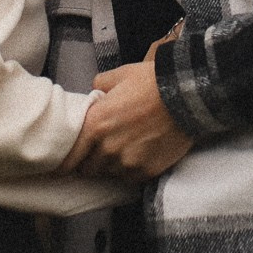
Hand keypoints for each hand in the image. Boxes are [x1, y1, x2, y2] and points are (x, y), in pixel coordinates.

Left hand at [66, 30, 194, 180]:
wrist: (186, 96)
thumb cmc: (151, 82)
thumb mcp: (119, 75)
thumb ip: (99, 85)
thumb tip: (95, 92)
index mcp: (95, 125)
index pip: (69, 157)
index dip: (66, 161)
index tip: (67, 162)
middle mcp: (107, 149)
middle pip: (88, 169)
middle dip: (90, 162)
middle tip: (98, 152)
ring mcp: (127, 163)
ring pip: (110, 174)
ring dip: (111, 166)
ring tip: (123, 151)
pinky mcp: (146, 171)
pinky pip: (131, 177)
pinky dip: (131, 170)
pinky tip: (139, 155)